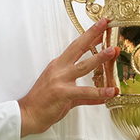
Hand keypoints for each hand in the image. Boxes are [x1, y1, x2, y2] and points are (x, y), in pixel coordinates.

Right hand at [19, 18, 118, 136]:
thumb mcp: (65, 94)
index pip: (76, 47)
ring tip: (112, 51)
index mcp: (58, 66)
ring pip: (83, 66)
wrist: (28, 114)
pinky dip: (98, 92)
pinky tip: (110, 91)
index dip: (89, 36)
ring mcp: (59, 80)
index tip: (101, 26)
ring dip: (98, 58)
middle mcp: (59, 69)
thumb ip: (84, 95)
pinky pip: (84, 92)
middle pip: (78, 48)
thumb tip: (101, 96)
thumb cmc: (43, 103)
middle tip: (105, 25)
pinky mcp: (61, 93)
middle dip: (92, 35)